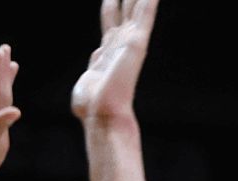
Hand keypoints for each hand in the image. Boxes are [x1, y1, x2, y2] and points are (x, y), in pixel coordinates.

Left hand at [72, 0, 157, 123]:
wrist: (102, 113)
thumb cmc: (91, 104)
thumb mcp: (89, 79)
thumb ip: (95, 64)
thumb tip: (98, 54)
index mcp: (107, 49)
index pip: (111, 20)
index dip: (112, 5)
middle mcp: (120, 42)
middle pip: (125, 9)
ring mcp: (129, 41)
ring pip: (137, 7)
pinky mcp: (136, 42)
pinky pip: (145, 13)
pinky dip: (149, 1)